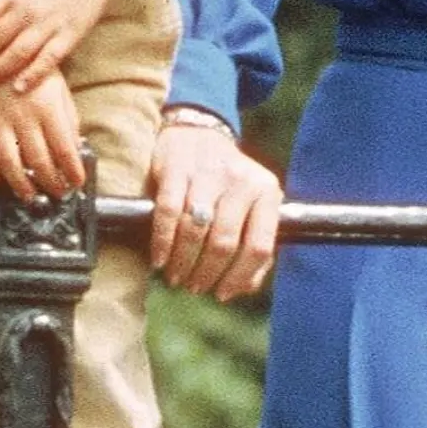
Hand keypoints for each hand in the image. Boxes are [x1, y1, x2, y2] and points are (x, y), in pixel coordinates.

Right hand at [0, 73, 87, 200]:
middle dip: (51, 182)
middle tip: (58, 193)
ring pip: (9, 161)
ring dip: (20, 184)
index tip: (78, 183)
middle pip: (38, 160)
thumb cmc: (31, 66)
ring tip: (30, 195)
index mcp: (48, 107)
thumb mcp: (58, 86)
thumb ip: (68, 117)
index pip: (64, 148)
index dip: (72, 170)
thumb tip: (75, 147)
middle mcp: (23, 116)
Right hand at [146, 113, 281, 300]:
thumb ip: (254, 244)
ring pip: (195, 230)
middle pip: (224, 242)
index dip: (239, 277)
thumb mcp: (252, 206)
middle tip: (194, 287)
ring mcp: (208, 173)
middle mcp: (241, 181)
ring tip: (176, 277)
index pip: (259, 246)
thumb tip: (242, 287)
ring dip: (183, 262)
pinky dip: (162, 242)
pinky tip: (159, 260)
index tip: (223, 293)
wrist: (198, 134)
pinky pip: (168, 213)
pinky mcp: (176, 169)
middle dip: (206, 273)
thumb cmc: (227, 182)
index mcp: (267, 192)